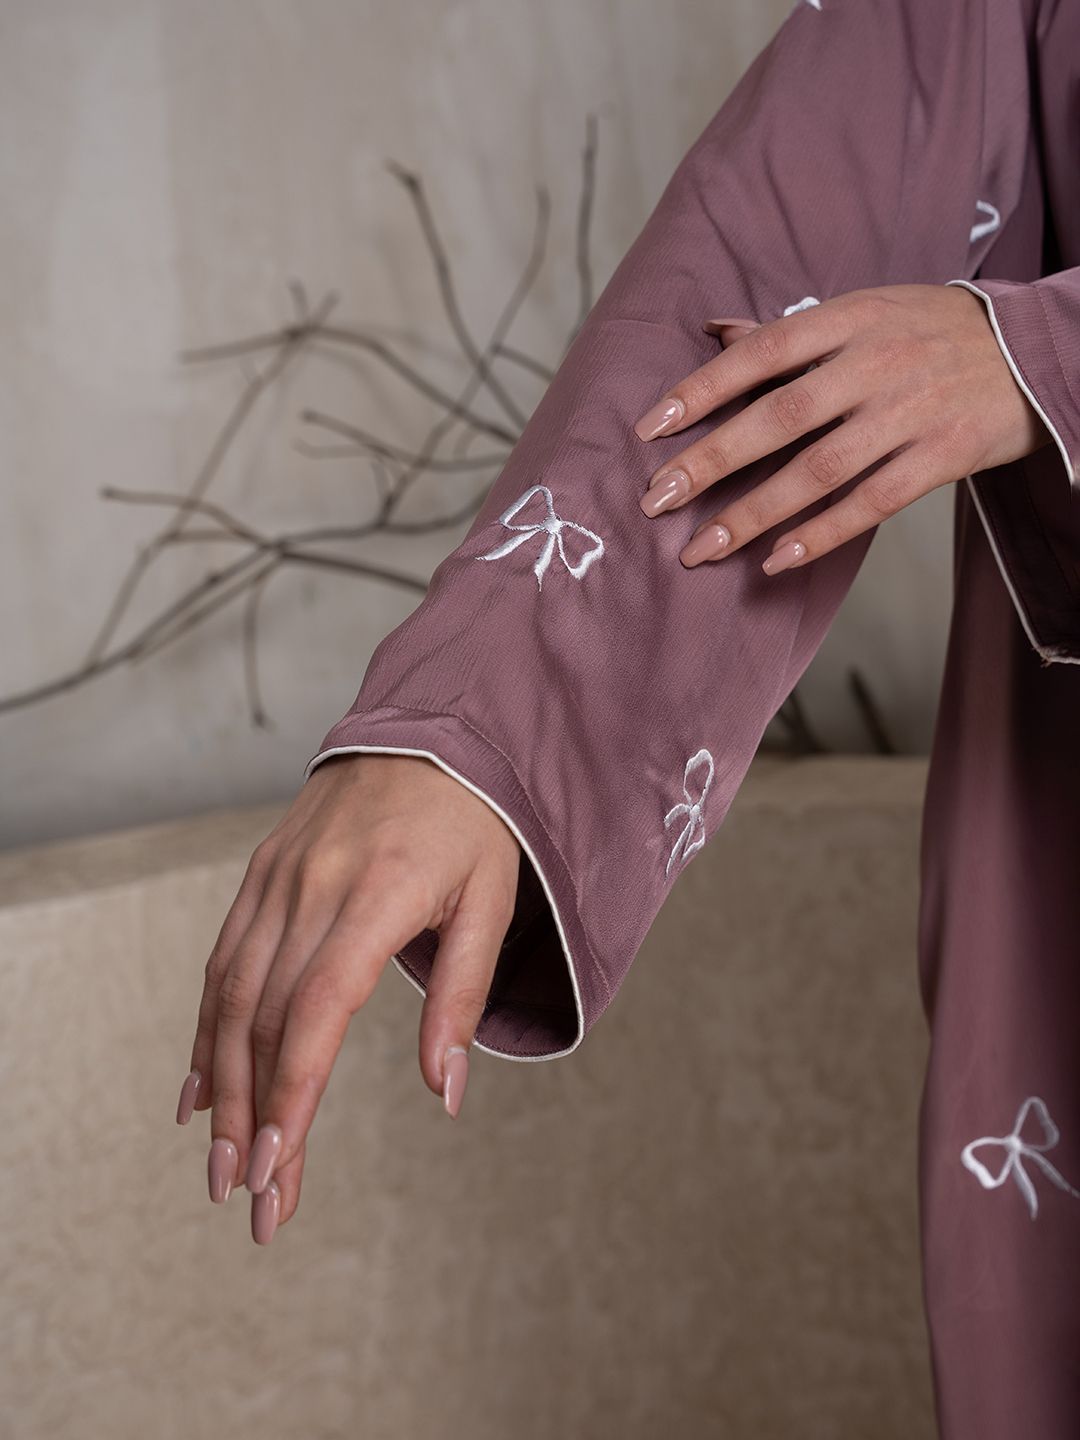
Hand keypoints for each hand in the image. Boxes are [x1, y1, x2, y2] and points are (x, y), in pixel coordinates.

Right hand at [174, 751, 520, 1242]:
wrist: (431, 730)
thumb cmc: (475, 821)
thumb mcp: (492, 902)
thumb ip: (462, 998)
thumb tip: (444, 1094)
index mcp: (376, 894)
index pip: (318, 1009)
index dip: (294, 1093)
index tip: (279, 1166)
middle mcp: (312, 887)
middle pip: (265, 1018)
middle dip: (251, 1116)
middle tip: (249, 1197)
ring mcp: (278, 879)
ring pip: (230, 995)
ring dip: (218, 1085)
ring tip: (218, 1162)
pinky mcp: (261, 874)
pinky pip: (222, 960)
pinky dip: (206, 1028)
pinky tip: (198, 1086)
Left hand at [632, 284, 1054, 571]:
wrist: (1034, 350)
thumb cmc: (929, 331)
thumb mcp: (864, 311)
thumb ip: (788, 331)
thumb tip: (712, 330)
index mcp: (850, 318)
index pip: (762, 352)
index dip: (703, 389)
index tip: (650, 428)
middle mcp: (877, 363)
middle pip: (780, 417)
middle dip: (711, 461)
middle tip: (656, 499)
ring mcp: (911, 413)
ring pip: (819, 470)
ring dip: (753, 514)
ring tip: (700, 550)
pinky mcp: (942, 457)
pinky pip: (871, 504)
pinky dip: (821, 535)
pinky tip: (775, 561)